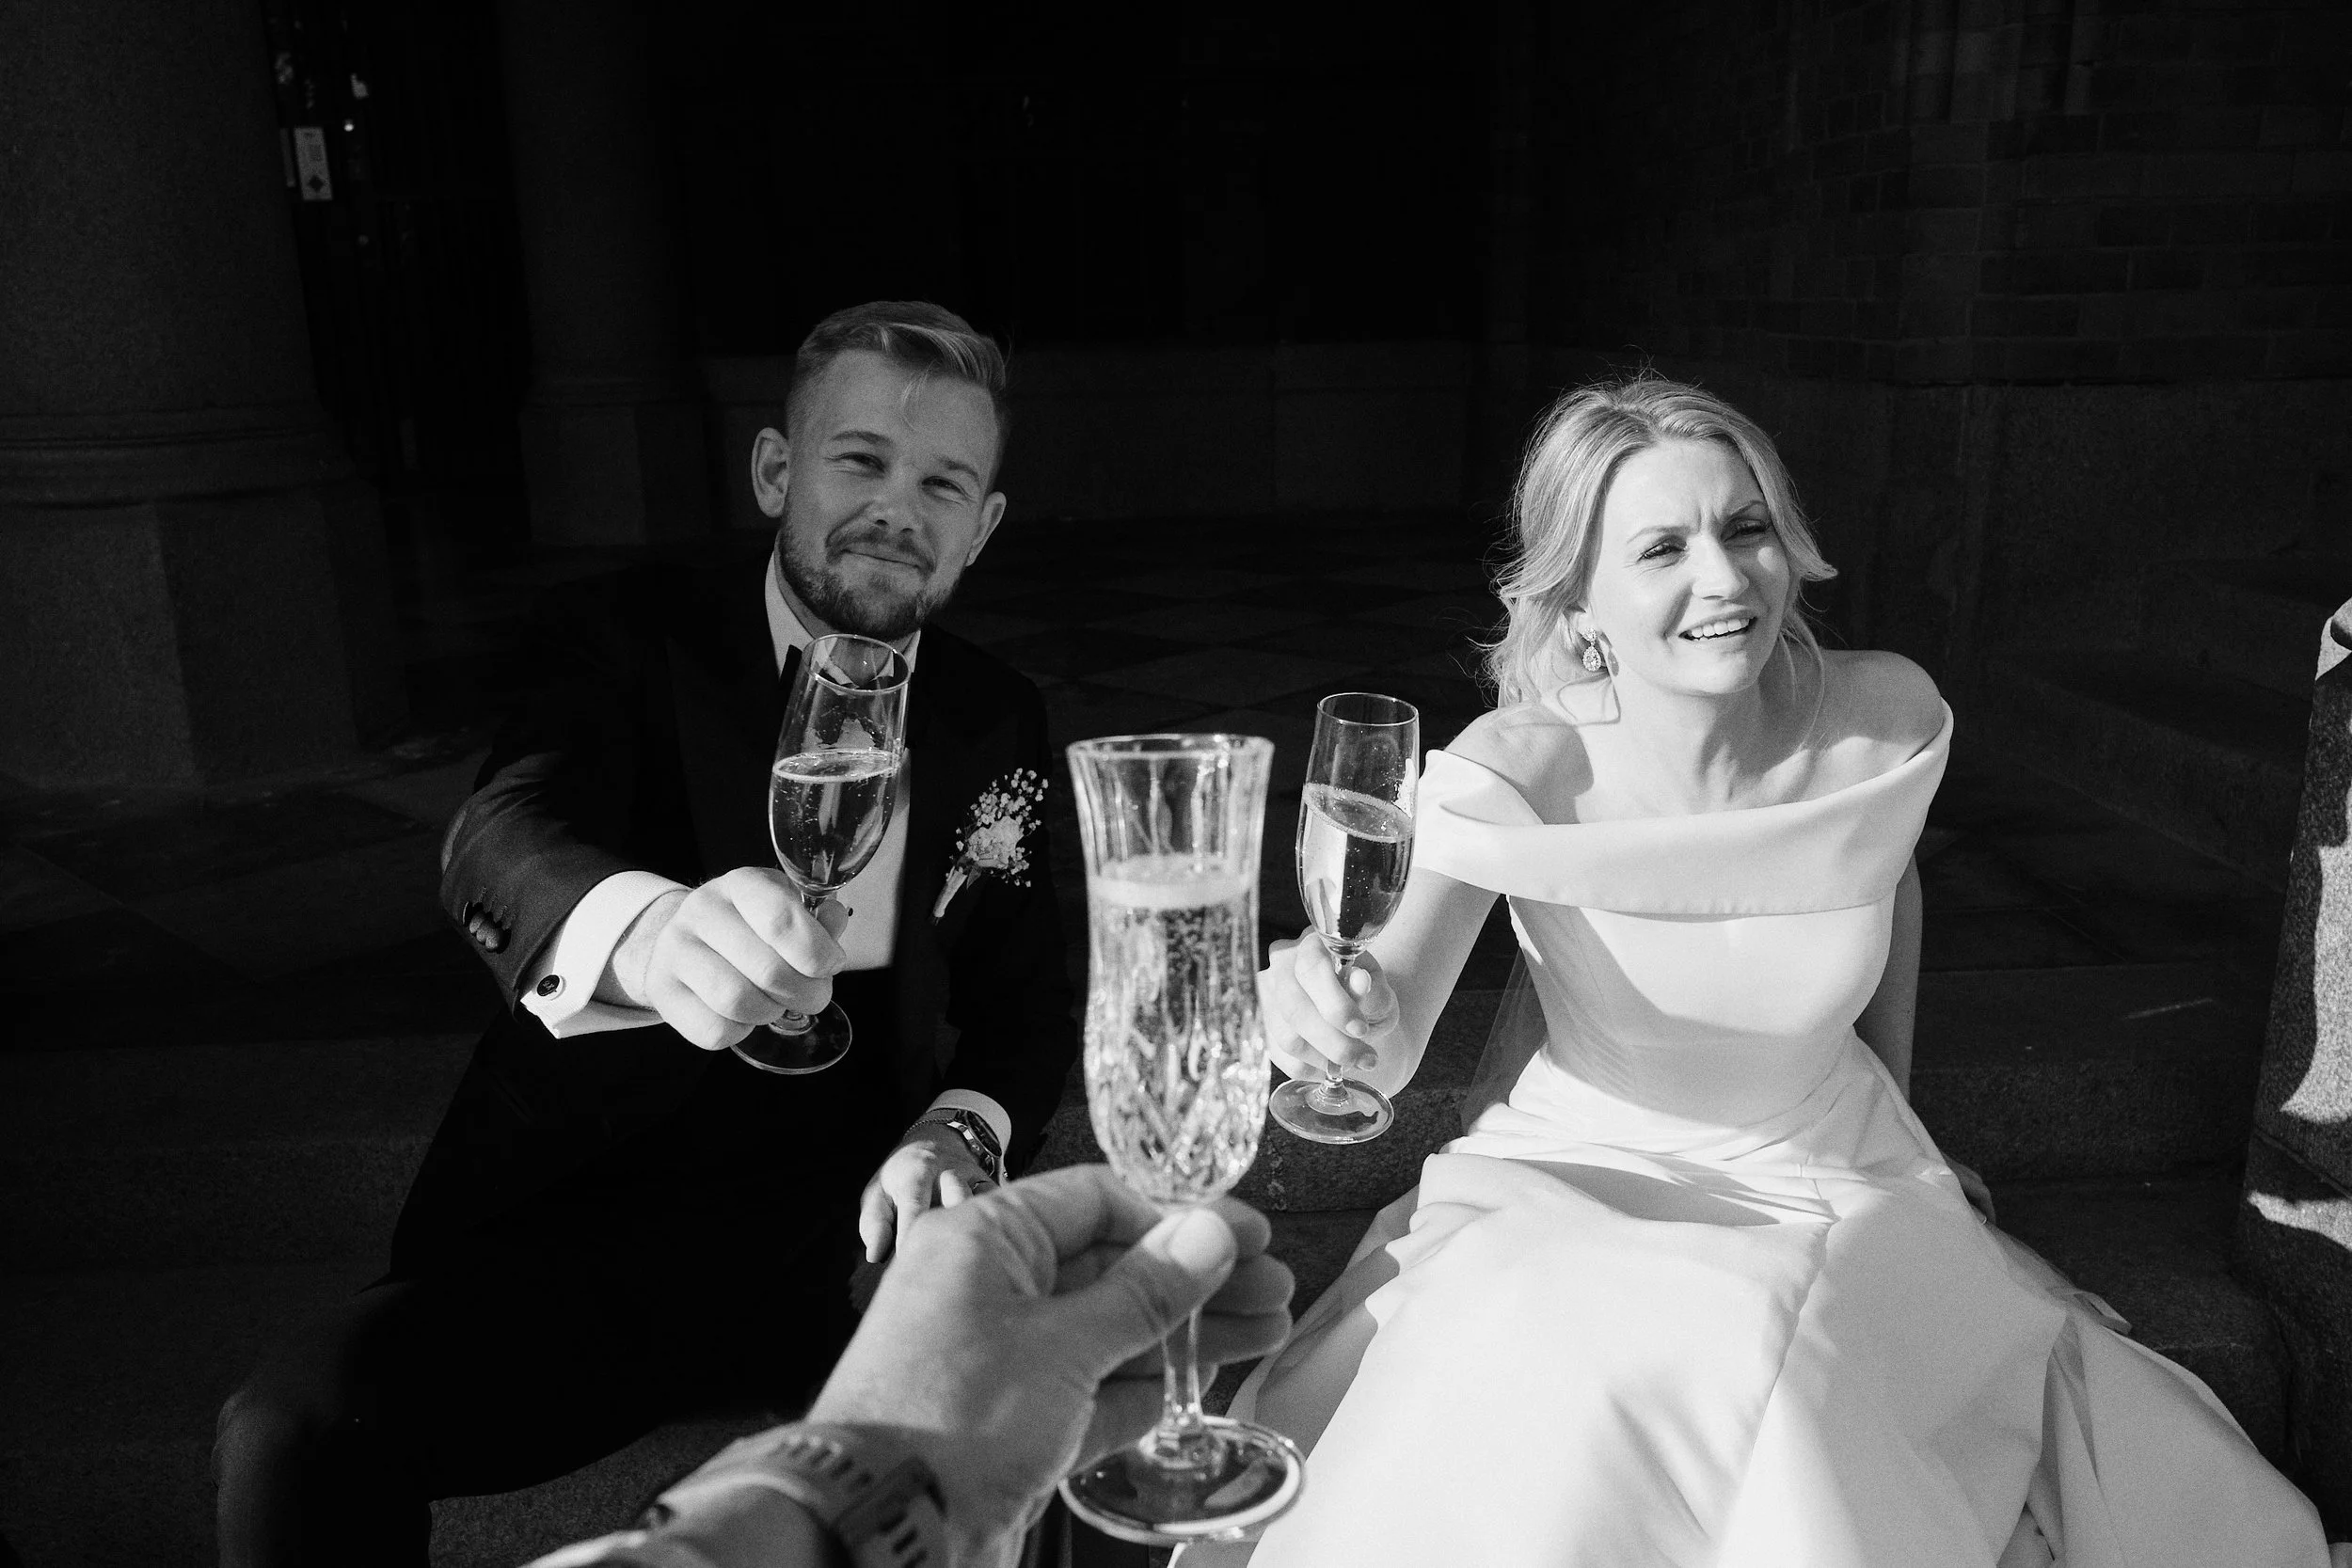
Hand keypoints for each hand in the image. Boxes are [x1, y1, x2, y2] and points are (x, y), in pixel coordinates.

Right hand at [600, 869, 846, 1049]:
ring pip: (738, 1002)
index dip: (816, 952)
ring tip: (777, 1004)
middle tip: (812, 996)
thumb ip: (817, 918)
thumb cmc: (750, 925)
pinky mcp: (662, 991)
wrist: (687, 938)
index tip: (831, 965)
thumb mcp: (786, 908)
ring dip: (771, 1012)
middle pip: (768, 971)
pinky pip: (714, 1030)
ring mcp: (675, 950)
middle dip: (805, 993)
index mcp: (742, 884)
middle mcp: (702, 911)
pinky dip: (741, 1031)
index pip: (780, 920)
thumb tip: (834, 921)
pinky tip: (745, 1015)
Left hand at [810, 1166, 1293, 1567]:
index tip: (1242, 1234)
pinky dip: (1143, 1390)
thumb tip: (1208, 1236)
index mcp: (982, 1242)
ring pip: (1110, 1333)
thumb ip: (1144, 1292)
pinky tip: (1200, 1386)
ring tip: (1265, 1331)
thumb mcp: (1061, 1345)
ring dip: (1185, 1335)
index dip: (1173, 1215)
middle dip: (1193, 1280)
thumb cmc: (947, 1418)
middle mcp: (989, 1290)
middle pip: (1111, 1267)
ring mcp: (1003, 1361)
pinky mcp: (1014, 1425)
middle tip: (1271, 1286)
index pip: (1093, 1200)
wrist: (879, 1529)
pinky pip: (1091, 1393)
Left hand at [858, 1122, 993, 1263]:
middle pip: (955, 1200)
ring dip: (976, 1229)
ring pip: (981, 1203)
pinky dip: (997, 1224)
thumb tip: (876, 1255)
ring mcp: (973, 1177)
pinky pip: (998, 1204)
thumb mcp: (878, 1194)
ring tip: (969, 1260)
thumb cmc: (901, 1179)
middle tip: (942, 1268)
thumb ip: (874, 1224)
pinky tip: (991, 1247)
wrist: (936, 1142)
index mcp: (916, 1174)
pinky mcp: (989, 1184)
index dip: (911, 1238)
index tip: (908, 1266)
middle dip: (951, 1231)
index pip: (915, 1208)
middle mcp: (947, 1171)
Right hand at [1259, 933, 1398, 1082]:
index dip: (1336, 1004)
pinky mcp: (1263, 1025)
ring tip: (1354, 1061)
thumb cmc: (1366, 995)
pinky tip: (1331, 1065)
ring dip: (1325, 1058)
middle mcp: (1281, 965)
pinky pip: (1280, 1057)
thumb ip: (1371, 988)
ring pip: (1287, 1037)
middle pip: (1294, 1008)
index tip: (1361, 1029)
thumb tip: (1360, 981)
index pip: (1312, 969)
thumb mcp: (1379, 990)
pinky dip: (1311, 1068)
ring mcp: (1267, 996)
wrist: (1353, 1010)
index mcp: (1312, 945)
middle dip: (1333, 1041)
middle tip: (1365, 1058)